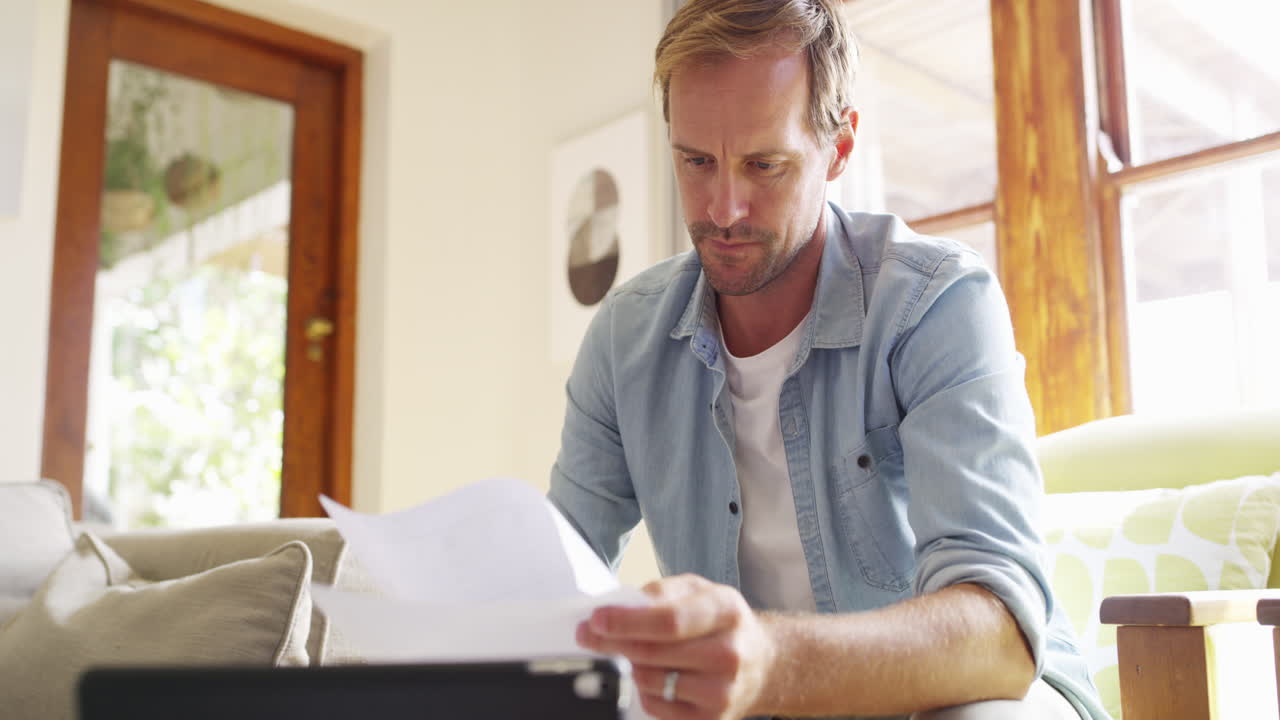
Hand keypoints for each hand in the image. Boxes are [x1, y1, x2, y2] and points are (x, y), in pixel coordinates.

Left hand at [575, 574, 775, 719]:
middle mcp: (729, 652)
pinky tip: (654, 675)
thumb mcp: (699, 591)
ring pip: (650, 681)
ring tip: (633, 653)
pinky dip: (644, 690)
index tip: (596, 620)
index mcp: (726, 611)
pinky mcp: (711, 718)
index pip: (669, 620)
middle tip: (589, 635)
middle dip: (612, 643)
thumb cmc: (722, 623)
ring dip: (630, 666)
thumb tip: (618, 606)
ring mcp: (722, 690)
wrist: (762, 663)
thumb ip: (660, 592)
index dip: (627, 622)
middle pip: (654, 653)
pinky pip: (656, 706)